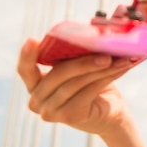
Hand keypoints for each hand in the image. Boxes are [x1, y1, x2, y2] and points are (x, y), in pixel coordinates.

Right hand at [17, 38, 135, 135]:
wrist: (111, 114)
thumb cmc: (94, 86)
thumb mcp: (81, 68)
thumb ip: (77, 53)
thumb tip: (95, 30)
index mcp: (35, 84)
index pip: (25, 69)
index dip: (27, 55)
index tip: (32, 39)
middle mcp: (37, 100)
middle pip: (58, 73)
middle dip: (84, 60)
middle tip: (106, 52)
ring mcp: (51, 111)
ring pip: (76, 82)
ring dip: (101, 68)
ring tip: (120, 58)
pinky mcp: (69, 116)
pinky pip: (88, 91)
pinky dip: (106, 77)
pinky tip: (121, 68)